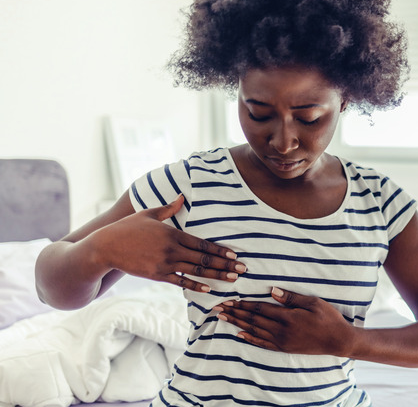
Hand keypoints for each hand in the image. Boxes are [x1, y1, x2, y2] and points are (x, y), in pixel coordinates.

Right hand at [90, 194, 245, 291]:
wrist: (106, 247)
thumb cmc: (127, 228)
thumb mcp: (149, 213)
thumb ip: (168, 208)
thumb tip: (181, 197)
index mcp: (173, 233)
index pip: (202, 243)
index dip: (220, 250)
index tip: (234, 255)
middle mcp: (172, 249)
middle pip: (204, 259)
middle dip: (225, 265)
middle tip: (243, 269)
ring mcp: (165, 264)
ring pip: (196, 271)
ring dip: (216, 276)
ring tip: (232, 279)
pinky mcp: (157, 275)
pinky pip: (180, 281)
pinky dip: (195, 285)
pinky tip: (209, 289)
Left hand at [214, 287, 355, 355]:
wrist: (337, 340)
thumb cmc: (328, 318)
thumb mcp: (313, 302)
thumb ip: (292, 297)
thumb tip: (272, 290)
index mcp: (288, 316)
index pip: (260, 308)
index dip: (243, 303)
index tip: (229, 299)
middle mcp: (281, 330)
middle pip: (253, 320)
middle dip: (235, 312)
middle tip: (218, 307)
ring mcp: (282, 340)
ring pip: (254, 331)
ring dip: (237, 324)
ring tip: (224, 318)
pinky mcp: (284, 348)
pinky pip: (262, 343)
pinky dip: (249, 338)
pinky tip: (239, 334)